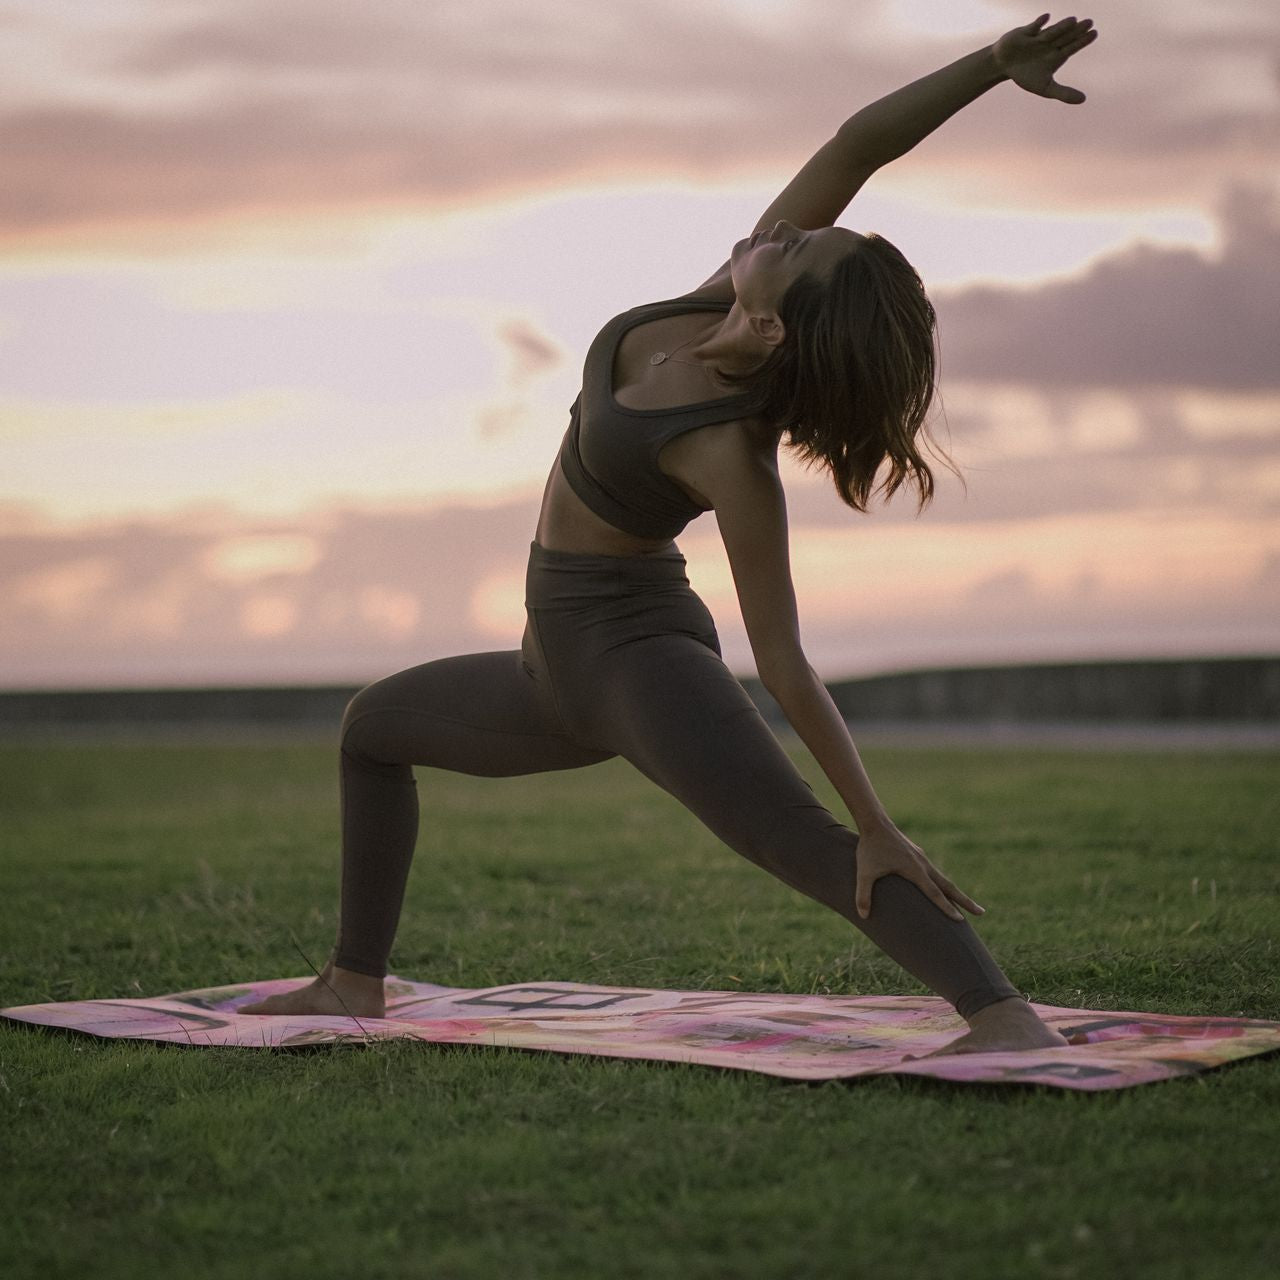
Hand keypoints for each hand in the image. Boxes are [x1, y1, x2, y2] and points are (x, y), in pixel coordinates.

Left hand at [854, 822, 983, 922]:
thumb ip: (863, 895)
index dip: (947, 908)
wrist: (874, 822)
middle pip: (949, 886)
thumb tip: (863, 916)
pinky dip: (941, 882)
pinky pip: (933, 872)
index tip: (961, 920)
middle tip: (981, 912)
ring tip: (966, 904)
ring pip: (942, 878)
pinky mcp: (916, 854)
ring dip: (954, 892)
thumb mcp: (864, 873)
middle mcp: (923, 864)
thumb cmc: (869, 848)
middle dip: (965, 901)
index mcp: (915, 870)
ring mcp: (921, 858)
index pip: (935, 893)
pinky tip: (940, 887)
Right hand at [993, 13, 1097, 104]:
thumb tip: (1083, 100)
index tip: (1094, 33)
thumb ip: (1064, 93)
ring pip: (1051, 32)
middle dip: (1076, 30)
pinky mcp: (1025, 32)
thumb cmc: (1026, 74)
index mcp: (1057, 55)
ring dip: (1061, 27)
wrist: (1004, 65)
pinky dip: (1038, 24)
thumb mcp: (1045, 87)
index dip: (1082, 41)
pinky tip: (1046, 18)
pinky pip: (1032, 27)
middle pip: (1065, 37)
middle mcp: (1050, 44)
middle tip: (1089, 23)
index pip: (1072, 47)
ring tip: (1073, 21)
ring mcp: (1038, 37)